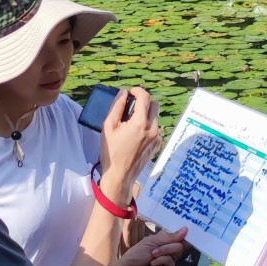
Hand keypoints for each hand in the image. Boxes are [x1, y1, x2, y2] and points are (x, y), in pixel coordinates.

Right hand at [98, 87, 161, 202]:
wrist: (120, 174)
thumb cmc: (111, 151)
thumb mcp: (108, 126)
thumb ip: (117, 107)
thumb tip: (123, 92)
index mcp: (140, 123)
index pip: (145, 97)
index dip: (137, 91)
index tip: (130, 92)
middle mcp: (152, 129)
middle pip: (154, 105)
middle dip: (144, 101)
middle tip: (132, 105)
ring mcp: (157, 137)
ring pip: (155, 116)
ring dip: (146, 113)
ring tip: (132, 121)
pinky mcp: (157, 144)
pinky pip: (155, 128)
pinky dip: (148, 125)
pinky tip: (136, 133)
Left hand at [111, 227, 187, 265]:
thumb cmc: (136, 254)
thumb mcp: (151, 241)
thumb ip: (169, 237)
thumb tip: (186, 229)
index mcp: (164, 241)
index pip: (178, 236)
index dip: (183, 234)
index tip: (188, 230)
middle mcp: (168, 250)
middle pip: (180, 244)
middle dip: (168, 245)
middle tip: (156, 249)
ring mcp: (168, 261)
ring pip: (177, 252)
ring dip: (163, 252)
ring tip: (152, 256)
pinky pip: (171, 263)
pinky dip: (161, 261)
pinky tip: (152, 264)